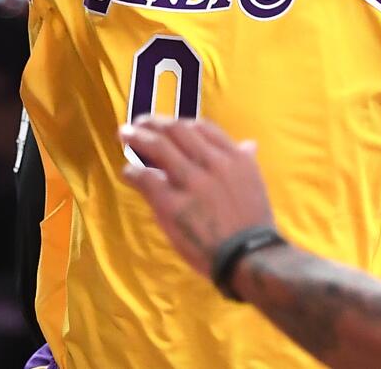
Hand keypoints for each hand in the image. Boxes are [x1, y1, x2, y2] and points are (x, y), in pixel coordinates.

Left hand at [119, 116, 275, 278]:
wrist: (249, 257)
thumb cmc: (254, 224)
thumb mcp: (256, 184)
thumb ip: (247, 160)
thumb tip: (248, 143)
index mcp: (233, 156)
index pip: (203, 128)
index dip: (181, 123)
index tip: (169, 125)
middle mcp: (211, 162)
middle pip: (177, 130)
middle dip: (155, 123)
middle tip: (139, 122)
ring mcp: (190, 182)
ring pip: (159, 146)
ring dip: (138, 137)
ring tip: (124, 134)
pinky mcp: (172, 204)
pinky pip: (146, 179)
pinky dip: (133, 172)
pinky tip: (128, 173)